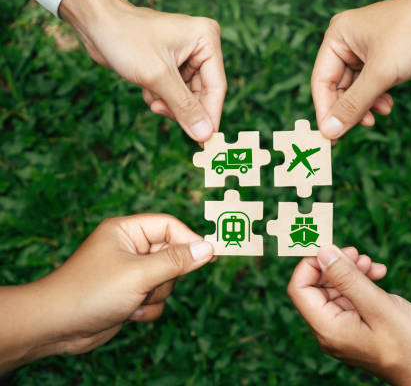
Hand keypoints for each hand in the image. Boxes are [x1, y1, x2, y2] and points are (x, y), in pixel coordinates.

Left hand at [0, 214, 214, 372]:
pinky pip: (156, 297)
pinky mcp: (129, 293)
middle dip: (167, 276)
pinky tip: (129, 313)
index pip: (169, 226)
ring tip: (134, 300)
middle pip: (172, 255)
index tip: (211, 255)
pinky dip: (148, 307)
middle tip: (152, 284)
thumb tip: (208, 248)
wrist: (55, 327)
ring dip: (156, 295)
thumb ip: (176, 261)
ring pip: (167, 280)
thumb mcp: (139, 274)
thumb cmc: (90, 292)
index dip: (190, 240)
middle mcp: (129, 248)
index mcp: (127, 231)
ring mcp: (130, 272)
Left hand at [59, 0, 226, 142]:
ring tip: (150, 94)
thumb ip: (184, 108)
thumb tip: (204, 135)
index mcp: (206, 40)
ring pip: (188, 96)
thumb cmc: (125, 37)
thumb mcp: (157, 76)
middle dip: (181, 107)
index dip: (209, 116)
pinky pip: (175, 92)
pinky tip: (146, 88)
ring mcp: (186, 55)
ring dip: (168, 103)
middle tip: (160, 111)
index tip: (205, 142)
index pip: (216, 87)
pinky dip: (160, 96)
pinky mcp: (172, 63)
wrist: (94, 21)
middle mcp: (200, 47)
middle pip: (202, 93)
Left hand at [287, 246, 410, 384]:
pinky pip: (349, 297)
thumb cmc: (408, 344)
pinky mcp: (355, 325)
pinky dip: (361, 282)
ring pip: (335, 289)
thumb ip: (347, 278)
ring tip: (373, 265)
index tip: (331, 245)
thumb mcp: (378, 305)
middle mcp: (329, 330)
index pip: (299, 289)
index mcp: (328, 328)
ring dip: (351, 271)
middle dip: (335, 265)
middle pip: (316, 287)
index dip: (310, 264)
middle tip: (358, 253)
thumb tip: (321, 252)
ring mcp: (342, 328)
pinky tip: (378, 274)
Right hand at [312, 0, 410, 139]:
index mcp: (338, 37)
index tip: (330, 137)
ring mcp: (369, 51)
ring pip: (357, 89)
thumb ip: (354, 104)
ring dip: (366, 106)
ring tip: (380, 114)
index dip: (325, 111)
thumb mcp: (381, 73)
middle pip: (338, 88)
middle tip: (360, 130)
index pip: (321, 82)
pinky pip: (374, 86)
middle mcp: (350, 43)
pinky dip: (378, 99)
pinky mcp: (388, 59)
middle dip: (349, 110)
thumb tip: (330, 131)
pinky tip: (388, 106)